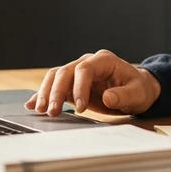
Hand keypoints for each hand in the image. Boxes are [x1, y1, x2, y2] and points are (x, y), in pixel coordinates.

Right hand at [25, 49, 161, 116]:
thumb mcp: (137, 93)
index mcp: (104, 60)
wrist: (138, 89)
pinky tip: (32, 104)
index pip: (84, 69)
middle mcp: (87, 63)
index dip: (79, 87)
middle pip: (65, 71)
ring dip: (46, 93)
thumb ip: (123, 94)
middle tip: (52, 111)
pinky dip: (43, 94)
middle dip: (56, 91)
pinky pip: (55, 86)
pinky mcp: (73, 84)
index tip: (80, 107)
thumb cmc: (139, 89)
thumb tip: (107, 97)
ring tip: (40, 109)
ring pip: (56, 77)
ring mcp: (78, 72)